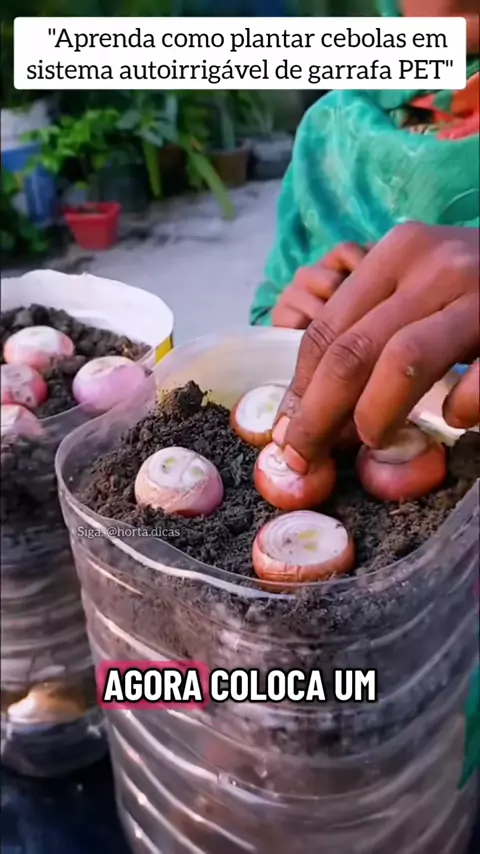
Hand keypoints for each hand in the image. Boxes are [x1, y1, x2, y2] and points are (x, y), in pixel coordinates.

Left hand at [273, 223, 479, 471]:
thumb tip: (311, 407)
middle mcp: (434, 267)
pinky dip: (462, 408)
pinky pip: (479, 380)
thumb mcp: (418, 281)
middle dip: (318, 415)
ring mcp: (479, 295)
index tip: (287, 433)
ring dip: (376, 414)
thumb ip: (372, 325)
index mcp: (398, 253)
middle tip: (306, 456)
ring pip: (403, 361)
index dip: (299, 389)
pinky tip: (457, 418)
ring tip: (374, 440)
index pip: (327, 329)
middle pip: (352, 351)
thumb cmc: (473, 280)